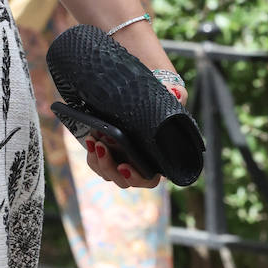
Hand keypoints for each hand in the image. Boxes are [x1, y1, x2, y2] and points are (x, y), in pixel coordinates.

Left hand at [84, 65, 187, 189]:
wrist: (138, 86)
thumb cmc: (158, 93)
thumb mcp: (169, 90)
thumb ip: (177, 93)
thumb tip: (175, 94)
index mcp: (159, 157)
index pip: (151, 179)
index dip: (138, 177)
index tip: (124, 166)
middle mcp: (140, 162)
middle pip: (125, 181)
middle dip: (110, 168)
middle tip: (102, 148)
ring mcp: (122, 158)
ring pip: (109, 174)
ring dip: (99, 162)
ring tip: (94, 141)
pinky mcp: (108, 151)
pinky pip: (97, 163)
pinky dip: (92, 155)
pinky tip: (89, 140)